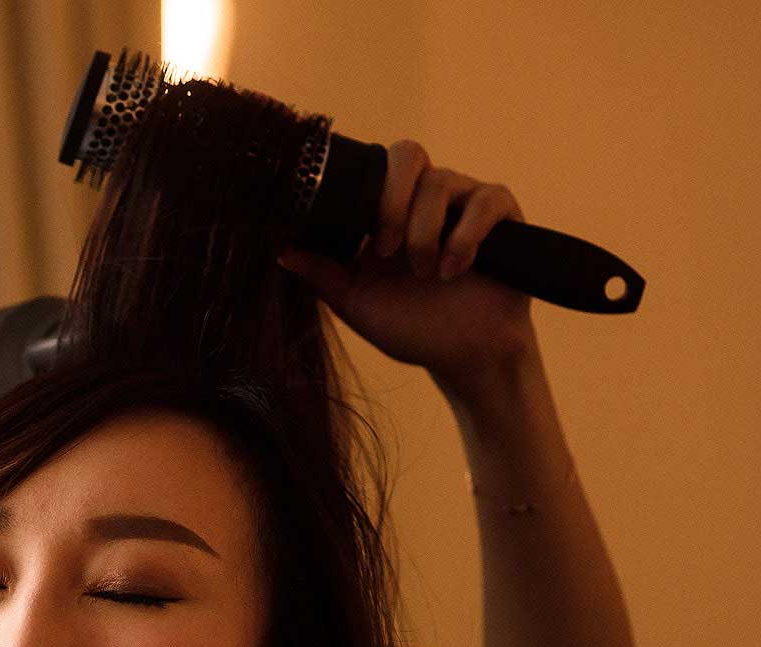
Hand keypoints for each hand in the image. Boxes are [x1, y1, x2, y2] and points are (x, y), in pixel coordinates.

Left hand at [276, 140, 537, 383]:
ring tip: (424, 274)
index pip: (375, 168)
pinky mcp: (502, 215)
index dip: (365, 190)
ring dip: (425, 233)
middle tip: (386, 250)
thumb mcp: (357, 302)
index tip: (359, 238)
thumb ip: (323, 274)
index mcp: (389, 211)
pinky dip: (466, 236)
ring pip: (441, 182)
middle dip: (392, 200)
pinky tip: (454, 268)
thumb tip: (280, 251)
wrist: (464, 355)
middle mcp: (427, 197)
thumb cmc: (411, 327)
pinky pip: (485, 200)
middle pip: (409, 154)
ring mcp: (465, 202)